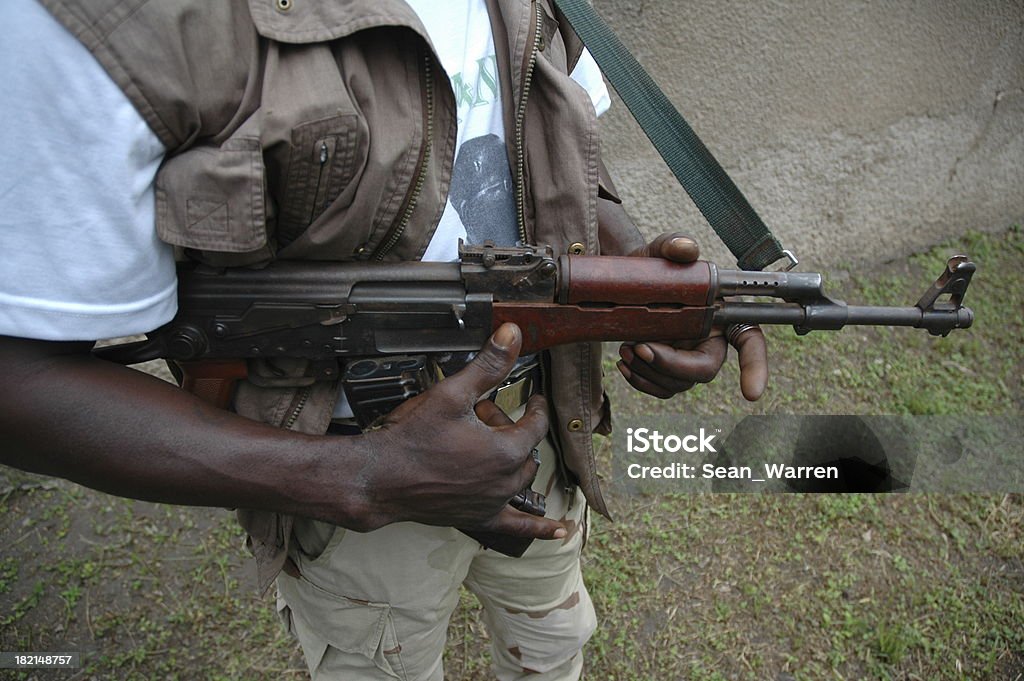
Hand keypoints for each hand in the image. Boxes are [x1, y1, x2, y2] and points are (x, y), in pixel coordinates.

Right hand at [356, 324, 566, 539]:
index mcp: (506, 450)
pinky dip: (538, 530)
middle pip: (525, 450)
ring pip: (520, 478)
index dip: (535, 406)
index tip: (533, 399)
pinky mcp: (477, 517)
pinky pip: (516, 527)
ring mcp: (492, 502)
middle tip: (482, 415)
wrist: (380, 478)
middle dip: (510, 430)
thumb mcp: (452, 393)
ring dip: (512, 461)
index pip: (535, 423)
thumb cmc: (412, 438)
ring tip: (484, 444)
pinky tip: (559, 532)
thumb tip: (511, 334)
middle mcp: (505, 480)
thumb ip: (487, 365)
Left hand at [616, 233, 768, 400]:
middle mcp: (710, 342)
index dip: (755, 366)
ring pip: (678, 384)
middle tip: (641, 347)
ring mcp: (688, 359)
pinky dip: (640, 380)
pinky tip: (624, 363)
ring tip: (626, 348)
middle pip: (704, 370)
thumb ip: (673, 244)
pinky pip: (660, 389)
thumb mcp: (658, 250)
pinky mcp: (667, 371)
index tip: (751, 392)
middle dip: (671, 365)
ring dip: (648, 371)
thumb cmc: (651, 267)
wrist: (624, 283)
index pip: (750, 342)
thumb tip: (686, 248)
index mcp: (721, 315)